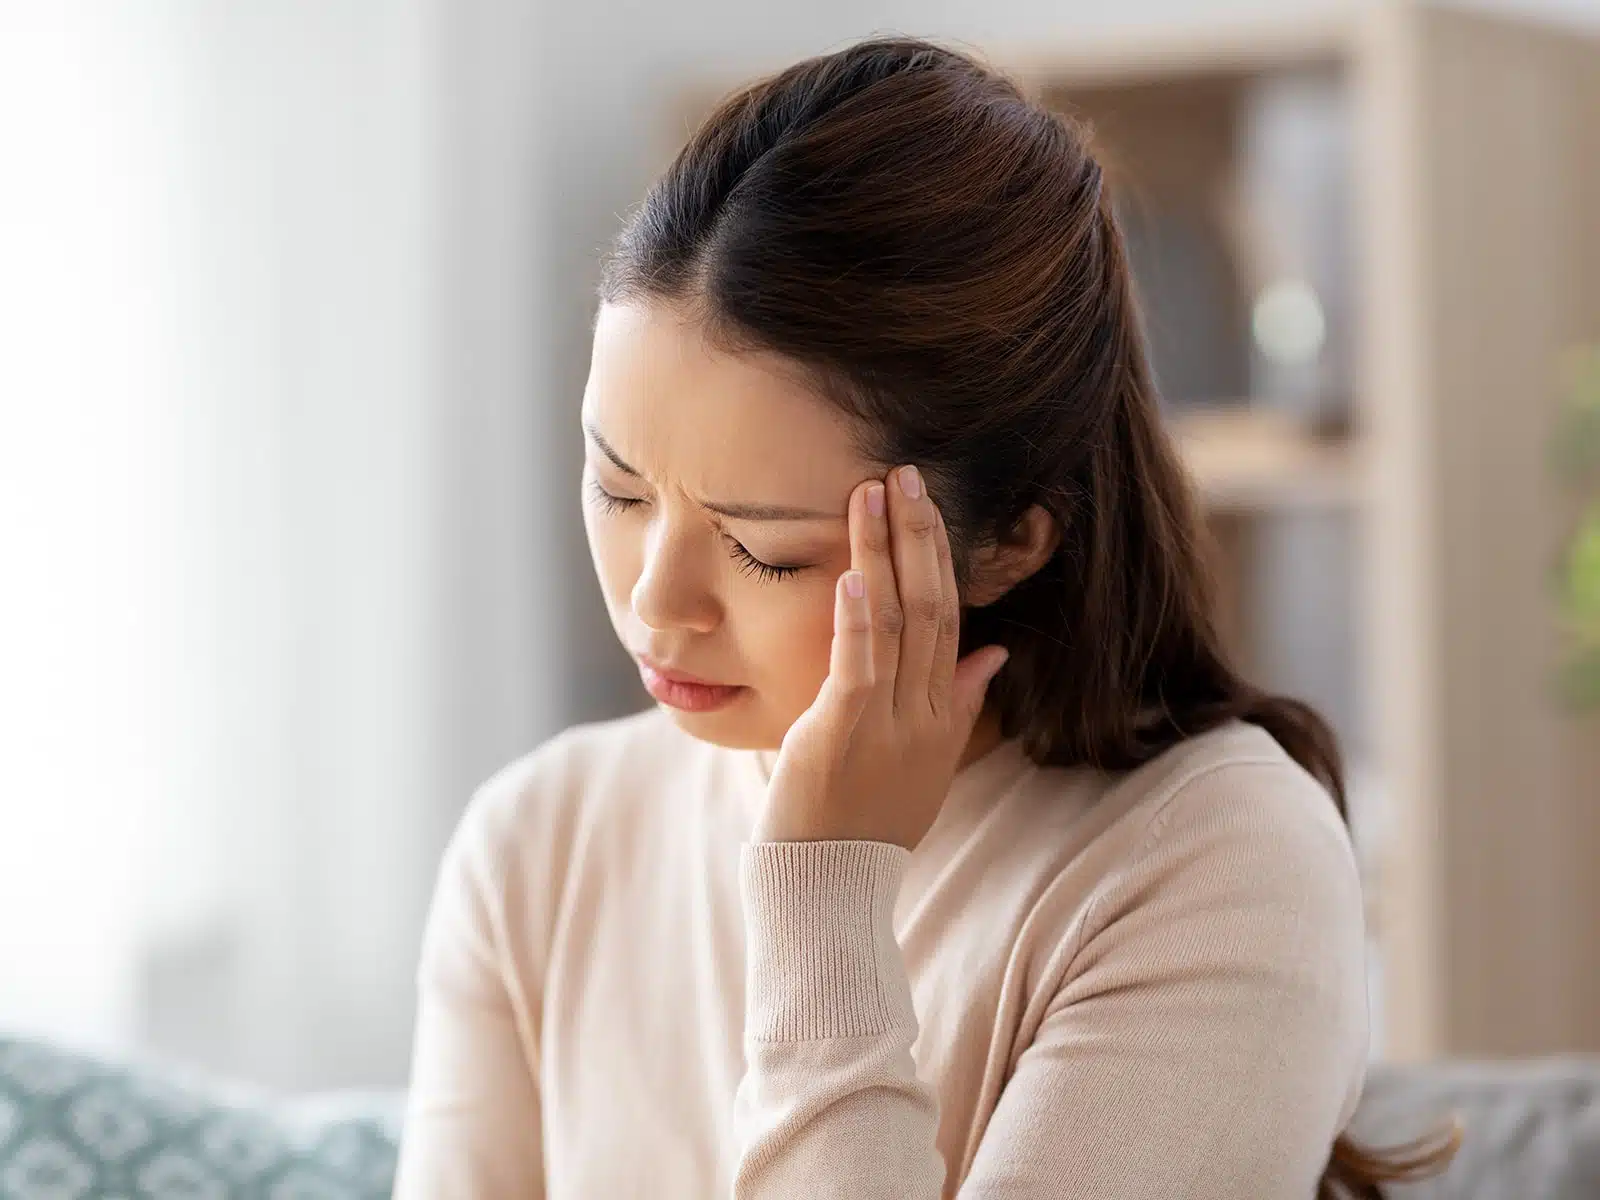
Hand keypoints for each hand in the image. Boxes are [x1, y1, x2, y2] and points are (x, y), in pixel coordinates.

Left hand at [753, 465, 1010, 850]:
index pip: (950, 620)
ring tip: (873, 493)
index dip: (939, 558)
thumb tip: (994, 654)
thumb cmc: (867, 824)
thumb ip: (959, 704)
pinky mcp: (843, 733)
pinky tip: (853, 571)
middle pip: (934, 607)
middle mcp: (925, 713)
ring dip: (886, 552)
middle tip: (906, 473)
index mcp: (942, 715)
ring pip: (899, 621)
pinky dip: (859, 616)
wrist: (829, 888)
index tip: (925, 504)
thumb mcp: (926, 764)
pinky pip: (860, 664)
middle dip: (920, 536)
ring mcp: (888, 723)